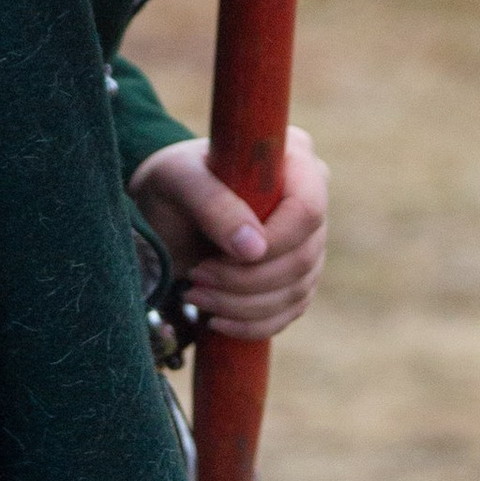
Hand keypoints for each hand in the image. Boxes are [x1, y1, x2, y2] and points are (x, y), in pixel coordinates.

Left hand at [129, 125, 329, 342]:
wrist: (167, 211)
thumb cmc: (172, 182)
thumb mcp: (178, 180)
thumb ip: (213, 204)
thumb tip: (254, 249)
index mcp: (294, 157)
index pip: (308, 209)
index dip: (273, 242)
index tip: (221, 255)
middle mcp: (312, 196)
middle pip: (303, 257)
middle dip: (246, 280)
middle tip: (195, 278)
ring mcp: (310, 240)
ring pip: (297, 290)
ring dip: (242, 305)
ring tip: (194, 295)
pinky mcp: (299, 275)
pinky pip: (290, 312)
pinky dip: (251, 324)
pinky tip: (214, 319)